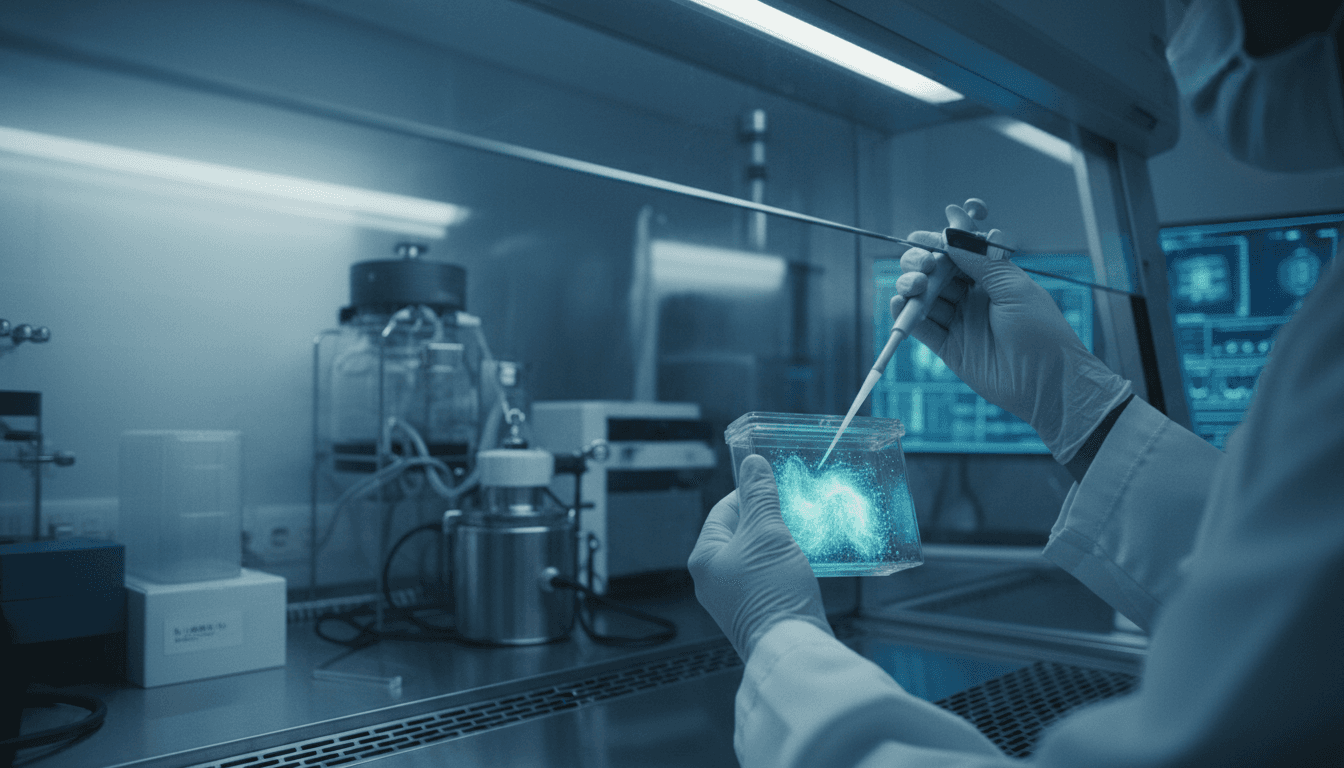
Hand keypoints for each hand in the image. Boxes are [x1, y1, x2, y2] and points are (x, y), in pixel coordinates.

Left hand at [688, 455, 831, 659]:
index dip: (748, 494)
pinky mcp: (756, 611)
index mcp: (704, 558)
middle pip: (738, 533)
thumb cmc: (772, 593)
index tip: (770, 486)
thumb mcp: (767, 533)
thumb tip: (753, 465)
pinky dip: (781, 566)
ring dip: (776, 544)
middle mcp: (712, 580)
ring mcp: (733, 598)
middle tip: (789, 511)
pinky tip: (799, 564)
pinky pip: (765, 577)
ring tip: (797, 536)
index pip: (722, 510)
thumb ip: (760, 497)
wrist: (791, 647)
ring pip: (754, 556)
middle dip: (765, 521)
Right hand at [891, 204, 1130, 462]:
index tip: (925, 235)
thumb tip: (951, 237)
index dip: (940, 243)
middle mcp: (972, 298)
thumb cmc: (1041, 332)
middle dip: (922, 262)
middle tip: (923, 263)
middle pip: (936, 274)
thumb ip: (981, 263)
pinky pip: (922, 328)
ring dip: (912, 286)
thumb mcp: (1015, 288)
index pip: (958, 254)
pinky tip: (900, 303)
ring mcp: (959, 323)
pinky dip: (905, 315)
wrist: (1047, 382)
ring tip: (915, 284)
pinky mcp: (948, 348)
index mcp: (992, 279)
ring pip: (925, 298)